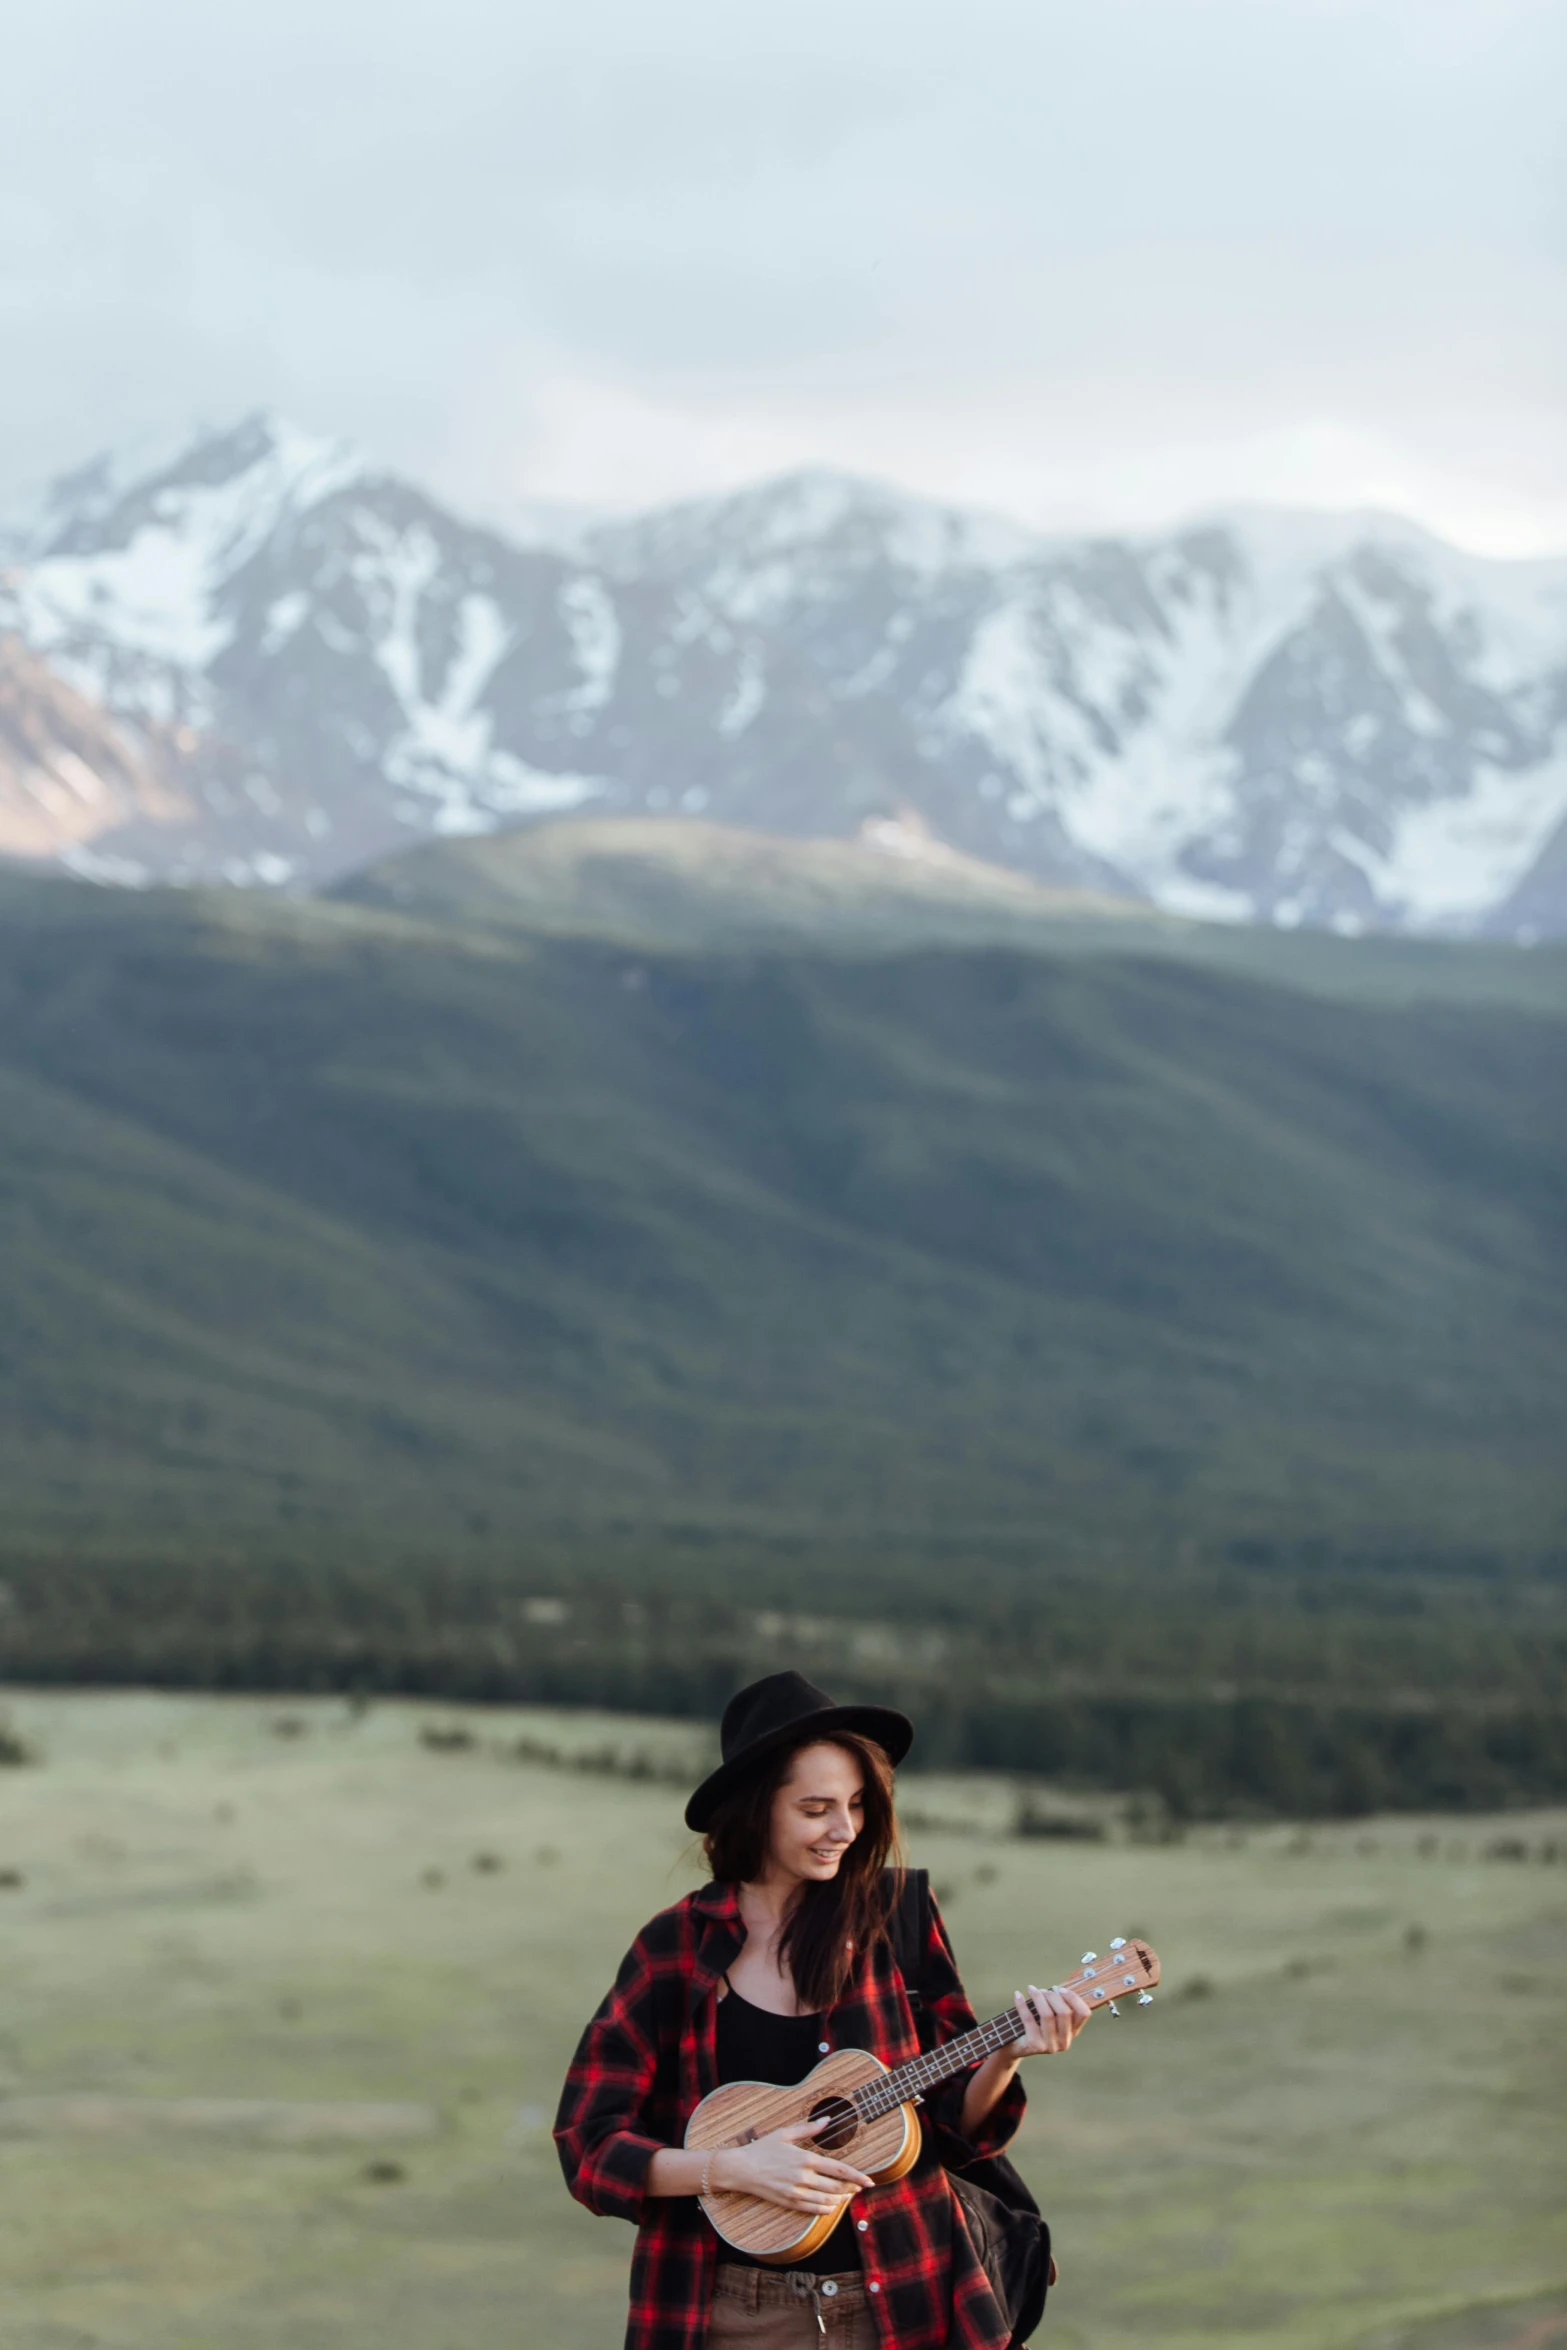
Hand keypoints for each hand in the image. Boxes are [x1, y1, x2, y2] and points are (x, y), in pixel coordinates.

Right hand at [714, 2114, 875, 2215]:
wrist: (742, 2170)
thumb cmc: (763, 2148)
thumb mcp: (785, 2133)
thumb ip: (808, 2128)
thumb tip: (827, 2120)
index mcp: (805, 2159)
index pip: (838, 2170)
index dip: (857, 2176)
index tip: (869, 2181)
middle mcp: (803, 2178)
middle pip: (836, 2187)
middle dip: (851, 2189)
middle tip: (860, 2187)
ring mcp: (796, 2193)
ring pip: (827, 2201)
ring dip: (840, 2199)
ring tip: (847, 2195)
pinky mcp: (790, 2203)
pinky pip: (813, 2210)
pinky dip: (826, 2209)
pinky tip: (831, 2206)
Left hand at [1010, 1982, 1091, 2055]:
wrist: (1017, 2048)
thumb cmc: (1036, 2026)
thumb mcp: (1051, 2017)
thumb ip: (1057, 2005)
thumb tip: (1056, 1988)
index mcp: (1073, 2033)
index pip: (1083, 2013)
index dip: (1073, 1997)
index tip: (1060, 1989)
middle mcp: (1064, 2041)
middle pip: (1064, 2012)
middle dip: (1052, 1996)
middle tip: (1042, 1990)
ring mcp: (1050, 2045)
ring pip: (1047, 2015)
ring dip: (1038, 1997)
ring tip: (1031, 1989)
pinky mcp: (1035, 2045)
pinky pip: (1029, 2019)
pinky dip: (1022, 2005)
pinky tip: (1018, 1995)